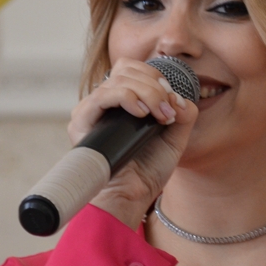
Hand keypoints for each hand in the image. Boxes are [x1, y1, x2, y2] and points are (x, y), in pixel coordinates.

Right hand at [68, 58, 197, 229]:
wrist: (132, 196)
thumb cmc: (147, 171)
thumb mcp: (174, 139)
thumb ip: (183, 115)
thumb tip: (179, 97)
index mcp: (122, 102)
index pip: (133, 69)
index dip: (155, 76)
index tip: (171, 100)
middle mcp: (104, 103)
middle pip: (126, 68)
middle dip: (154, 84)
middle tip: (167, 110)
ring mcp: (92, 110)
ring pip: (117, 79)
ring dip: (146, 92)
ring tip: (159, 115)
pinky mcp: (82, 121)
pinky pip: (103, 95)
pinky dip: (127, 98)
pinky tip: (142, 113)